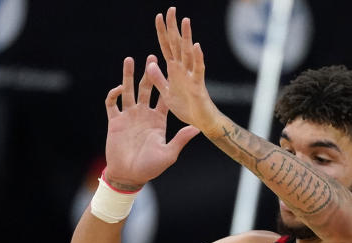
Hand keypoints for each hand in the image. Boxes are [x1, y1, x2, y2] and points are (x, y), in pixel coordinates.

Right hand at [103, 55, 199, 188]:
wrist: (128, 175)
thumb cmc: (150, 168)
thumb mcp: (169, 154)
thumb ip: (181, 139)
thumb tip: (197, 128)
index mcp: (158, 120)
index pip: (164, 97)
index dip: (167, 83)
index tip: (171, 68)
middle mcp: (144, 115)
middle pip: (147, 88)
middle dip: (149, 72)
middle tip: (152, 56)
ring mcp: (129, 116)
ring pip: (128, 90)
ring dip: (128, 75)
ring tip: (130, 59)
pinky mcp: (115, 121)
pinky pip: (112, 103)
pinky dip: (114, 94)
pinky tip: (118, 88)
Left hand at [146, 8, 218, 132]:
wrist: (200, 123)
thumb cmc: (186, 108)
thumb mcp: (166, 94)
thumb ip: (158, 79)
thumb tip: (151, 63)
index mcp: (173, 71)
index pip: (166, 47)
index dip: (162, 33)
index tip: (159, 17)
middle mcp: (182, 70)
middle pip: (176, 45)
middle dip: (173, 28)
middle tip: (171, 9)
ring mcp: (191, 76)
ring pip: (187, 54)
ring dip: (186, 37)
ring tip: (185, 21)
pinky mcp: (198, 86)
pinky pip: (198, 70)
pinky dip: (198, 58)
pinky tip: (196, 46)